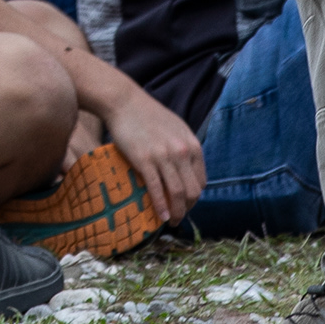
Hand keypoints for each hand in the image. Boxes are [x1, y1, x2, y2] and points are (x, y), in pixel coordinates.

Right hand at [105, 92, 204, 224]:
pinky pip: (157, 189)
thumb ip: (183, 148)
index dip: (195, 197)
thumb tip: (185, 170)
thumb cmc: (147, 114)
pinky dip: (160, 206)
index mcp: (191, 145)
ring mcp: (164, 156)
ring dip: (177, 212)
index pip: (201, 181)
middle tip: (178, 217)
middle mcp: (182, 151)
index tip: (185, 204)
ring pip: (178, 193)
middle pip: (193, 191)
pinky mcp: (145, 159)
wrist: (124, 101)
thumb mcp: (175, 128)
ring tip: (171, 221)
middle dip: (188, 209)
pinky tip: (160, 216)